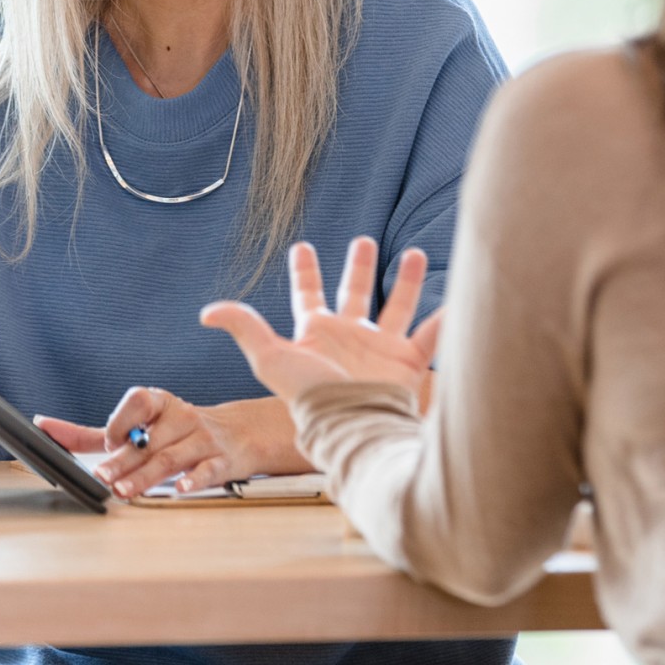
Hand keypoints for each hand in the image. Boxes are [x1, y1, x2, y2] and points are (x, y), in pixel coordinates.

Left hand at [37, 390, 307, 498]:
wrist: (239, 433)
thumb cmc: (179, 430)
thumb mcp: (140, 425)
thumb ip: (93, 432)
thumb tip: (44, 427)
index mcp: (159, 403)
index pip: (138, 401)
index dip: (121, 420)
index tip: (108, 442)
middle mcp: (182, 416)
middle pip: (148, 440)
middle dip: (124, 459)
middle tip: (102, 476)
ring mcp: (203, 439)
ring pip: (172, 458)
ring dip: (146, 476)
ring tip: (124, 492)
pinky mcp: (222, 461)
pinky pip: (208, 470)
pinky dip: (194, 480)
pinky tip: (179, 491)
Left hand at [200, 236, 441, 402]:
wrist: (353, 424)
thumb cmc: (310, 396)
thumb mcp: (271, 359)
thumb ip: (244, 329)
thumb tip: (207, 312)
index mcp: (317, 333)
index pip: (309, 294)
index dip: (305, 272)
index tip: (301, 247)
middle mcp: (350, 337)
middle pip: (355, 293)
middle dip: (358, 267)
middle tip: (362, 240)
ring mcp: (380, 349)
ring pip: (396, 306)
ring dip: (405, 280)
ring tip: (414, 253)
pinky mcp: (407, 364)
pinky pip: (430, 337)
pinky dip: (446, 320)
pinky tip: (457, 303)